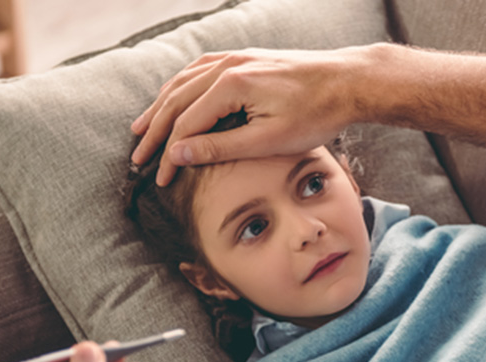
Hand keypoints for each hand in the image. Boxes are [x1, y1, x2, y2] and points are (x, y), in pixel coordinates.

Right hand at [130, 46, 370, 185]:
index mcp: (230, 85)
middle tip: (137, 158)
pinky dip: (180, 88)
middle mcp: (227, 65)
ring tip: (141, 128)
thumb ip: (221, 147)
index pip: (185, 125)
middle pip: (175, 101)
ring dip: (160, 107)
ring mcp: (235, 57)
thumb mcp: (268, 141)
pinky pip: (199, 70)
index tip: (159, 179)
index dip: (168, 155)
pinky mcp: (245, 58)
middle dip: (153, 132)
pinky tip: (174, 98)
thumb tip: (178, 154)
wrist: (349, 81)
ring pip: (183, 82)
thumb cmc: (316, 114)